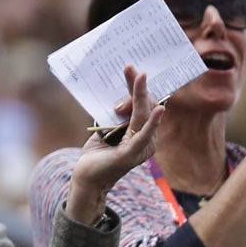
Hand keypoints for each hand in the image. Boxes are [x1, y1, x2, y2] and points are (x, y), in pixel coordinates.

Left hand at [66, 66, 162, 224]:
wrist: (86, 179)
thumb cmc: (97, 155)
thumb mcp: (106, 130)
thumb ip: (116, 116)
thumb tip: (120, 100)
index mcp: (141, 133)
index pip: (142, 105)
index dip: (136, 87)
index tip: (130, 69)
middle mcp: (147, 139)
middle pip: (144, 107)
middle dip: (138, 86)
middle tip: (130, 67)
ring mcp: (141, 147)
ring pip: (143, 115)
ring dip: (141, 94)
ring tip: (139, 77)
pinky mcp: (133, 154)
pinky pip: (144, 134)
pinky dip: (152, 122)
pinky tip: (158, 110)